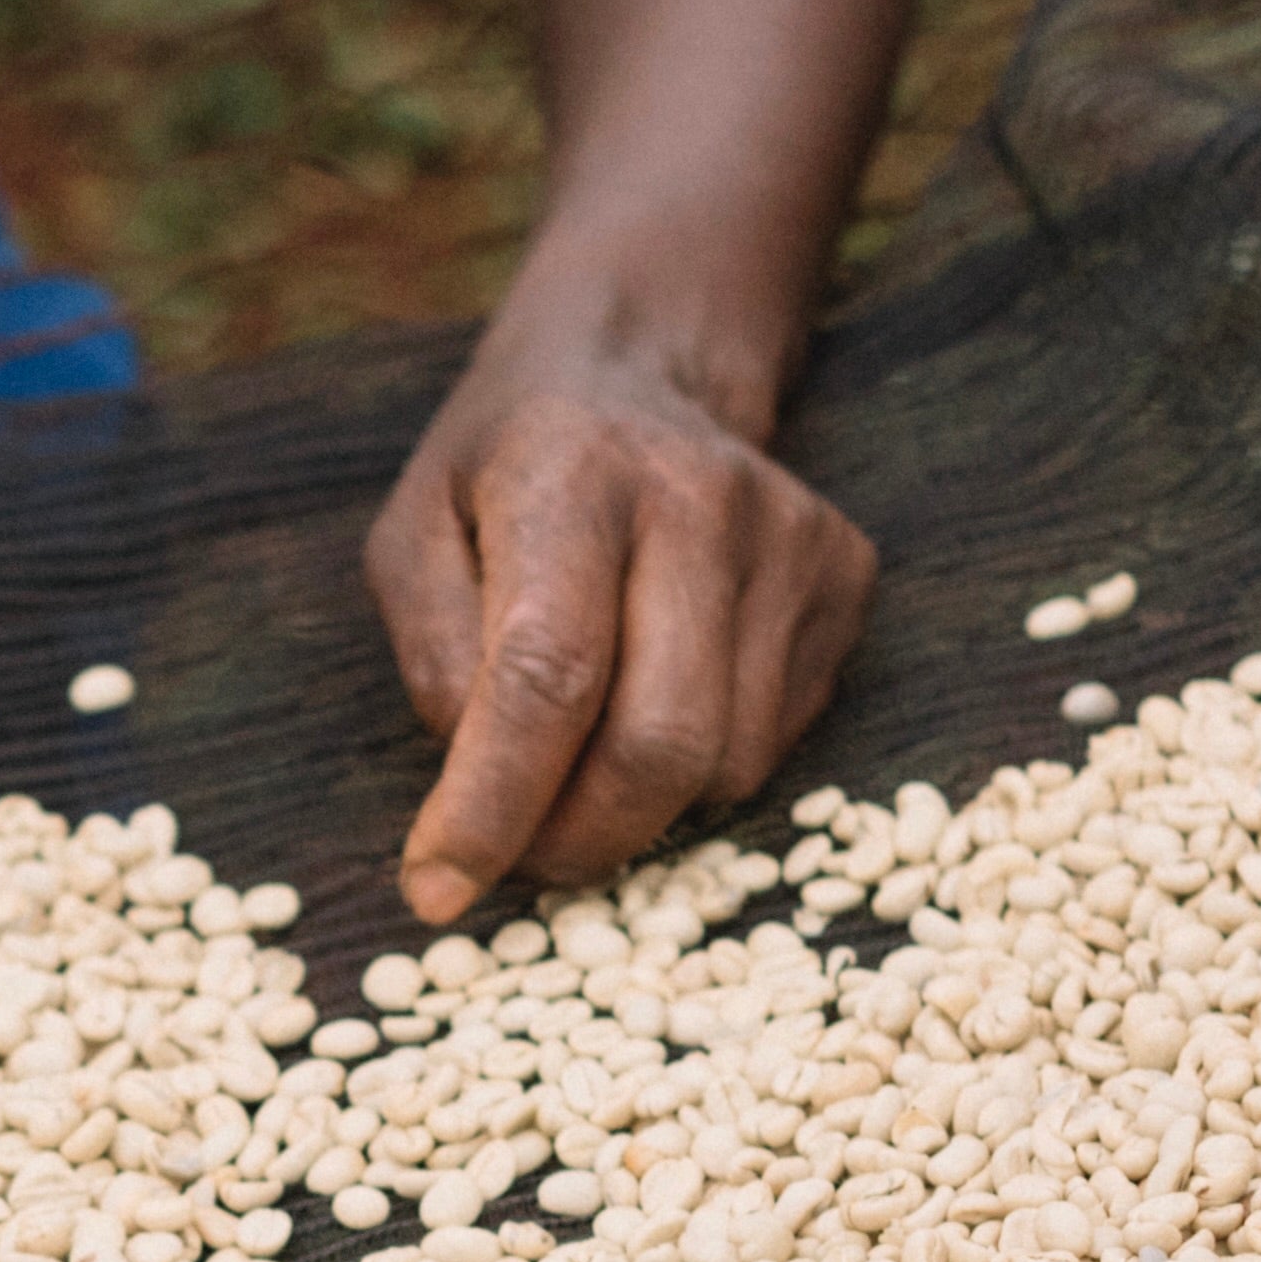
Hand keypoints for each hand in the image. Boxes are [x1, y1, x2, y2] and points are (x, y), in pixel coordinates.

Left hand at [367, 339, 874, 923]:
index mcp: (570, 473)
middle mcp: (700, 498)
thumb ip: (432, 659)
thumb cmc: (504, 475)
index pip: (544, 675)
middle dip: (577, 839)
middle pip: (657, 742)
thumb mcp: (414, 535)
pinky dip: (699, 769)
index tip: (437, 889)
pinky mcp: (846, 576)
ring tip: (579, 761)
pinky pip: (774, 744)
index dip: (492, 804)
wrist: (640, 372)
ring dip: (637, 810)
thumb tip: (481, 790)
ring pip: (725, 764)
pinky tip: (656, 699)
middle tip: (517, 858)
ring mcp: (791, 538)